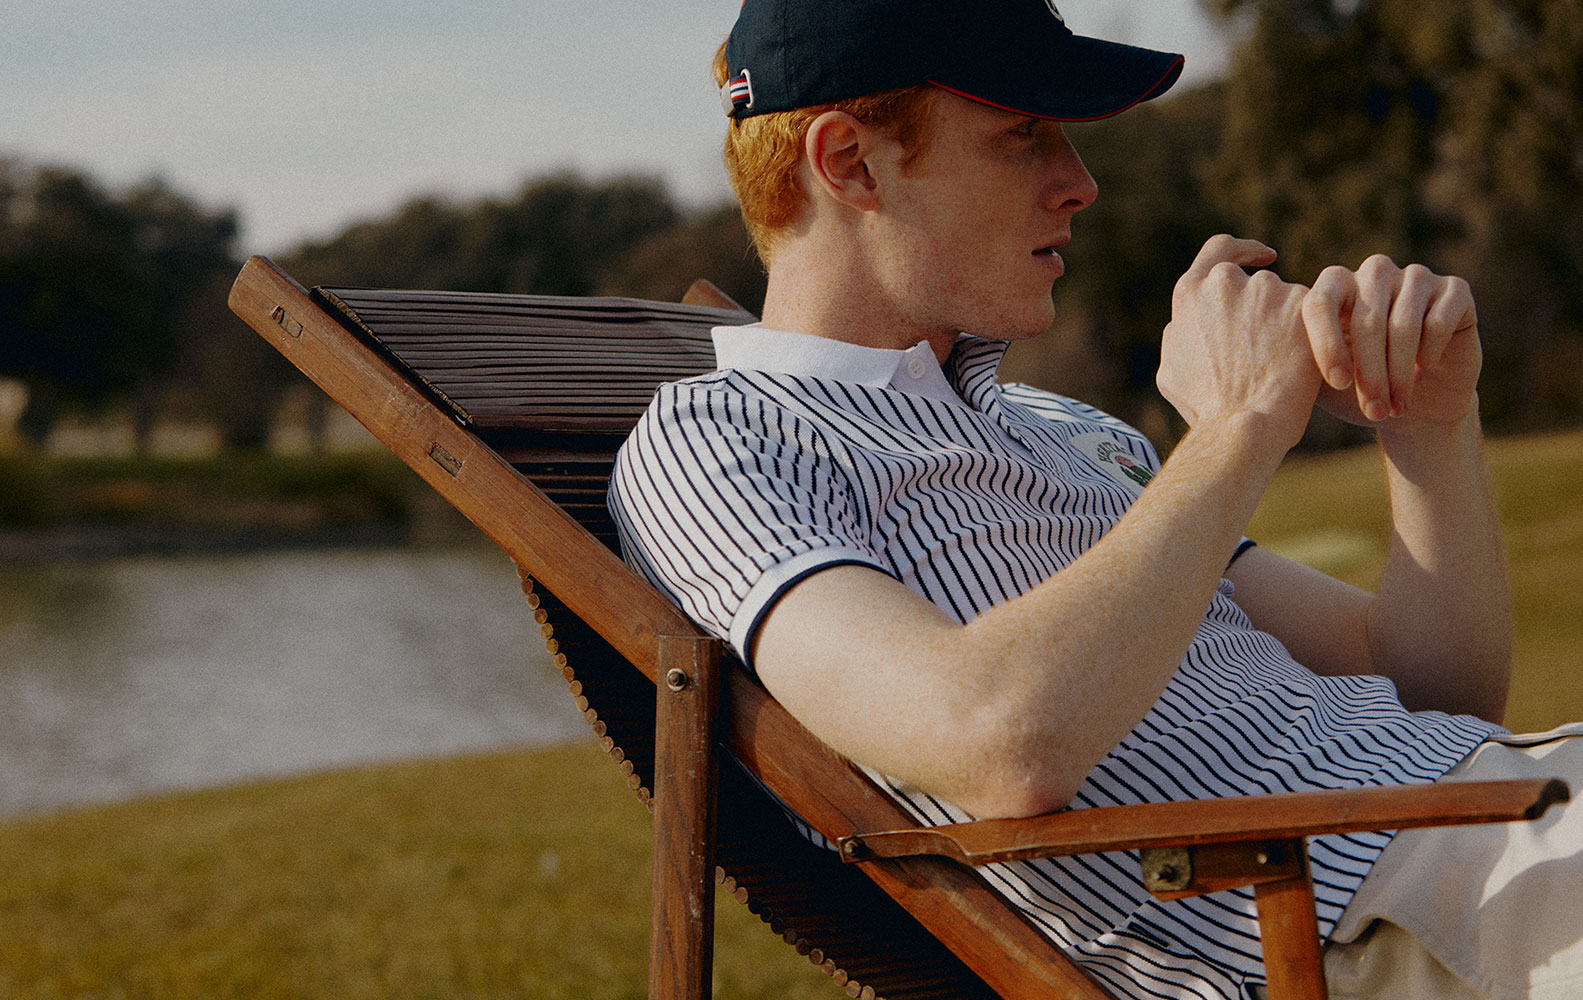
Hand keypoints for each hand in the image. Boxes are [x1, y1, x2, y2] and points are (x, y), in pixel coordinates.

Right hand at [1159, 235, 1318, 448]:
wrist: (1242, 427)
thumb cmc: (1205, 407)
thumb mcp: (1171, 368)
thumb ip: (1182, 335)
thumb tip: (1186, 325)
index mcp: (1190, 292)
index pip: (1220, 249)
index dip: (1243, 250)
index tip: (1264, 257)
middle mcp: (1226, 282)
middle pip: (1255, 284)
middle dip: (1265, 310)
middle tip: (1271, 349)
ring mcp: (1267, 290)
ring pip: (1287, 301)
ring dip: (1288, 327)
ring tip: (1285, 370)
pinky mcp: (1304, 306)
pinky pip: (1315, 317)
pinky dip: (1315, 338)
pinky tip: (1308, 367)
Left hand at [1303, 255, 1480, 428]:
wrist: (1416, 409)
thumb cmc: (1358, 393)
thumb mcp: (1319, 383)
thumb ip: (1294, 363)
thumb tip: (1268, 361)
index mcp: (1335, 286)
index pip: (1320, 302)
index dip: (1327, 345)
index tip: (1338, 383)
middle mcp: (1374, 273)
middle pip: (1366, 318)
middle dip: (1369, 372)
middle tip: (1374, 409)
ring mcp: (1416, 277)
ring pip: (1404, 323)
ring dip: (1400, 372)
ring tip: (1396, 405)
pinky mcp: (1455, 289)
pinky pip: (1439, 320)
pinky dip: (1430, 353)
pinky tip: (1424, 373)